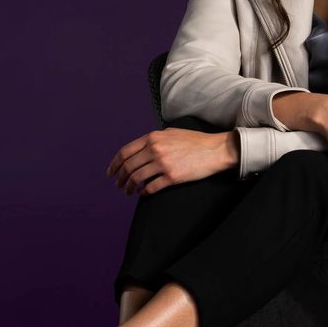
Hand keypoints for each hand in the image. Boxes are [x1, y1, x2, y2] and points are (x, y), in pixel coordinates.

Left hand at [108, 127, 235, 194]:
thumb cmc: (195, 141)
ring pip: (136, 178)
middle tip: (119, 184)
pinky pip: (151, 187)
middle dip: (120, 178)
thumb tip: (140, 150)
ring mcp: (163, 164)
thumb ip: (154, 139)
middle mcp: (155, 149)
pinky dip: (144, 192)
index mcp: (152, 138)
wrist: (216, 150)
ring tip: (128, 191)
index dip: (115, 164)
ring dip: (129, 186)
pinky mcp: (172, 177)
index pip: (125, 152)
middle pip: (128, 166)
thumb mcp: (171, 133)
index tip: (111, 173)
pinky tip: (143, 193)